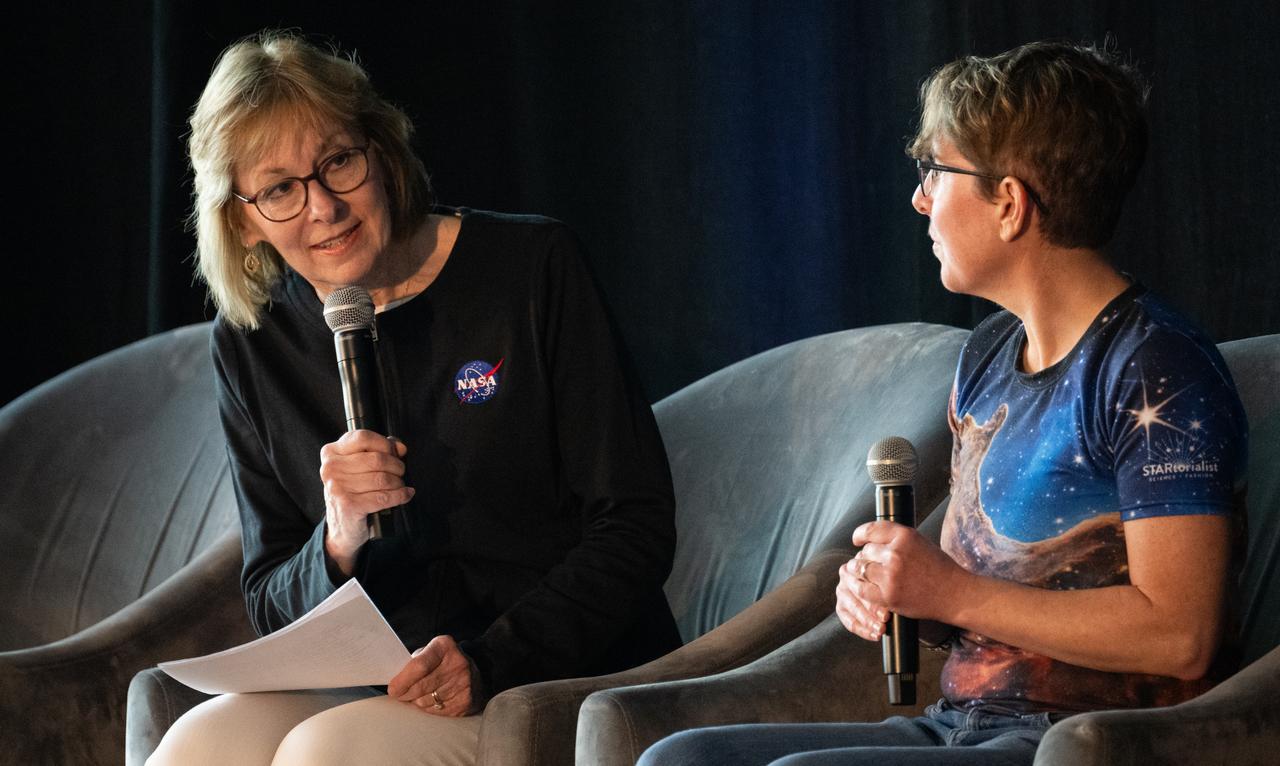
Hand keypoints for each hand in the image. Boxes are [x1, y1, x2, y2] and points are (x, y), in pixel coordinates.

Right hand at [320, 430, 413, 571]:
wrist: (342, 527)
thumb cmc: (353, 491)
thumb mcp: (359, 467)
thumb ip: (379, 450)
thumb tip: (400, 447)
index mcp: (331, 453)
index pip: (363, 437)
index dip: (385, 444)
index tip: (394, 453)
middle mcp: (330, 468)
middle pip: (377, 459)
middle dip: (396, 466)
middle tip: (400, 473)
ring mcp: (337, 487)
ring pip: (382, 478)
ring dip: (398, 482)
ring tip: (399, 485)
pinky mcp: (348, 505)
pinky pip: (384, 497)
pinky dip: (400, 496)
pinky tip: (405, 494)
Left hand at [387, 635, 475, 716]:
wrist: (480, 669)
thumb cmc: (445, 661)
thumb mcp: (431, 651)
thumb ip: (414, 663)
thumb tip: (395, 684)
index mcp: (445, 647)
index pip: (419, 666)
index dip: (402, 681)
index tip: (393, 689)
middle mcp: (457, 664)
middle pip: (420, 687)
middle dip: (405, 694)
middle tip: (401, 694)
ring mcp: (463, 684)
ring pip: (426, 702)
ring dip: (417, 701)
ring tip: (422, 694)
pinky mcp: (465, 702)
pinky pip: (436, 712)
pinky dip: (430, 708)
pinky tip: (434, 699)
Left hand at [836, 521, 964, 640]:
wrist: (955, 594)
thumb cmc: (939, 569)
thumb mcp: (920, 543)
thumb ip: (896, 539)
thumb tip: (869, 540)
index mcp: (905, 536)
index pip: (871, 530)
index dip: (860, 534)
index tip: (857, 540)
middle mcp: (895, 553)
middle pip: (866, 551)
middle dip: (866, 557)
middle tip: (872, 564)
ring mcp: (890, 576)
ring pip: (861, 569)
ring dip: (861, 572)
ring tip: (867, 575)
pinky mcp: (888, 596)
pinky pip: (862, 589)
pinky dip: (861, 588)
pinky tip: (865, 587)